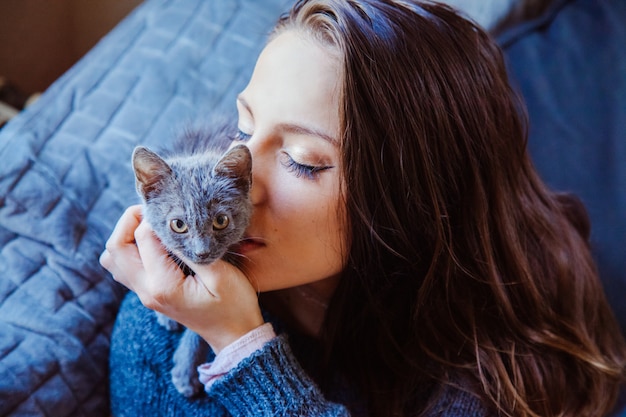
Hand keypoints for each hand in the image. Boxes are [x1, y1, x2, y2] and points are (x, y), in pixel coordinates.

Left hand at [100, 205, 264, 352]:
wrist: (235, 335)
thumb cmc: (234, 305)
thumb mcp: (220, 274)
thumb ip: (191, 249)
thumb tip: (172, 225)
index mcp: (163, 284)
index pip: (142, 238)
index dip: (154, 217)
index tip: (174, 209)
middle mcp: (147, 290)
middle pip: (114, 249)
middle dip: (129, 222)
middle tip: (155, 212)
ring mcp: (145, 294)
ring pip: (114, 260)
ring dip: (126, 238)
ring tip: (153, 227)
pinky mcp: (149, 293)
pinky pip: (125, 268)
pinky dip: (131, 250)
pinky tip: (155, 244)